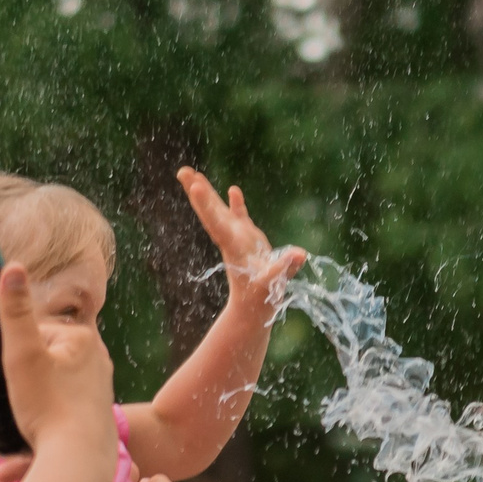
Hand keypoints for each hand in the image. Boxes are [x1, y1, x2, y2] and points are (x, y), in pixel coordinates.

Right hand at [0, 263, 114, 451]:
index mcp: (80, 341)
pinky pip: (49, 422)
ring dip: (1, 415)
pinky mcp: (87, 425)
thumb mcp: (23, 355)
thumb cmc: (51, 408)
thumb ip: (14, 312)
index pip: (30, 336)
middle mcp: (92, 365)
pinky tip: (7, 456)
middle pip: (29, 370)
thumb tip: (12, 267)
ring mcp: (91, 396)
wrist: (78, 467)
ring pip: (35, 399)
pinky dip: (25, 434)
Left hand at [178, 167, 305, 317]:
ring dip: (207, 193)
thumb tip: (300, 255)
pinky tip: (233, 189)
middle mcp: (231, 239)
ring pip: (220, 211)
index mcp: (234, 247)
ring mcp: (238, 238)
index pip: (217, 223)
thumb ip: (285, 268)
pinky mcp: (248, 241)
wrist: (255, 310)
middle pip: (211, 212)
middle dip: (197, 192)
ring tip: (192, 173)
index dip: (206, 205)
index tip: (193, 186)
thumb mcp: (274, 284)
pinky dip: (235, 204)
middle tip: (182, 171)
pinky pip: (239, 218)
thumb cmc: (262, 299)